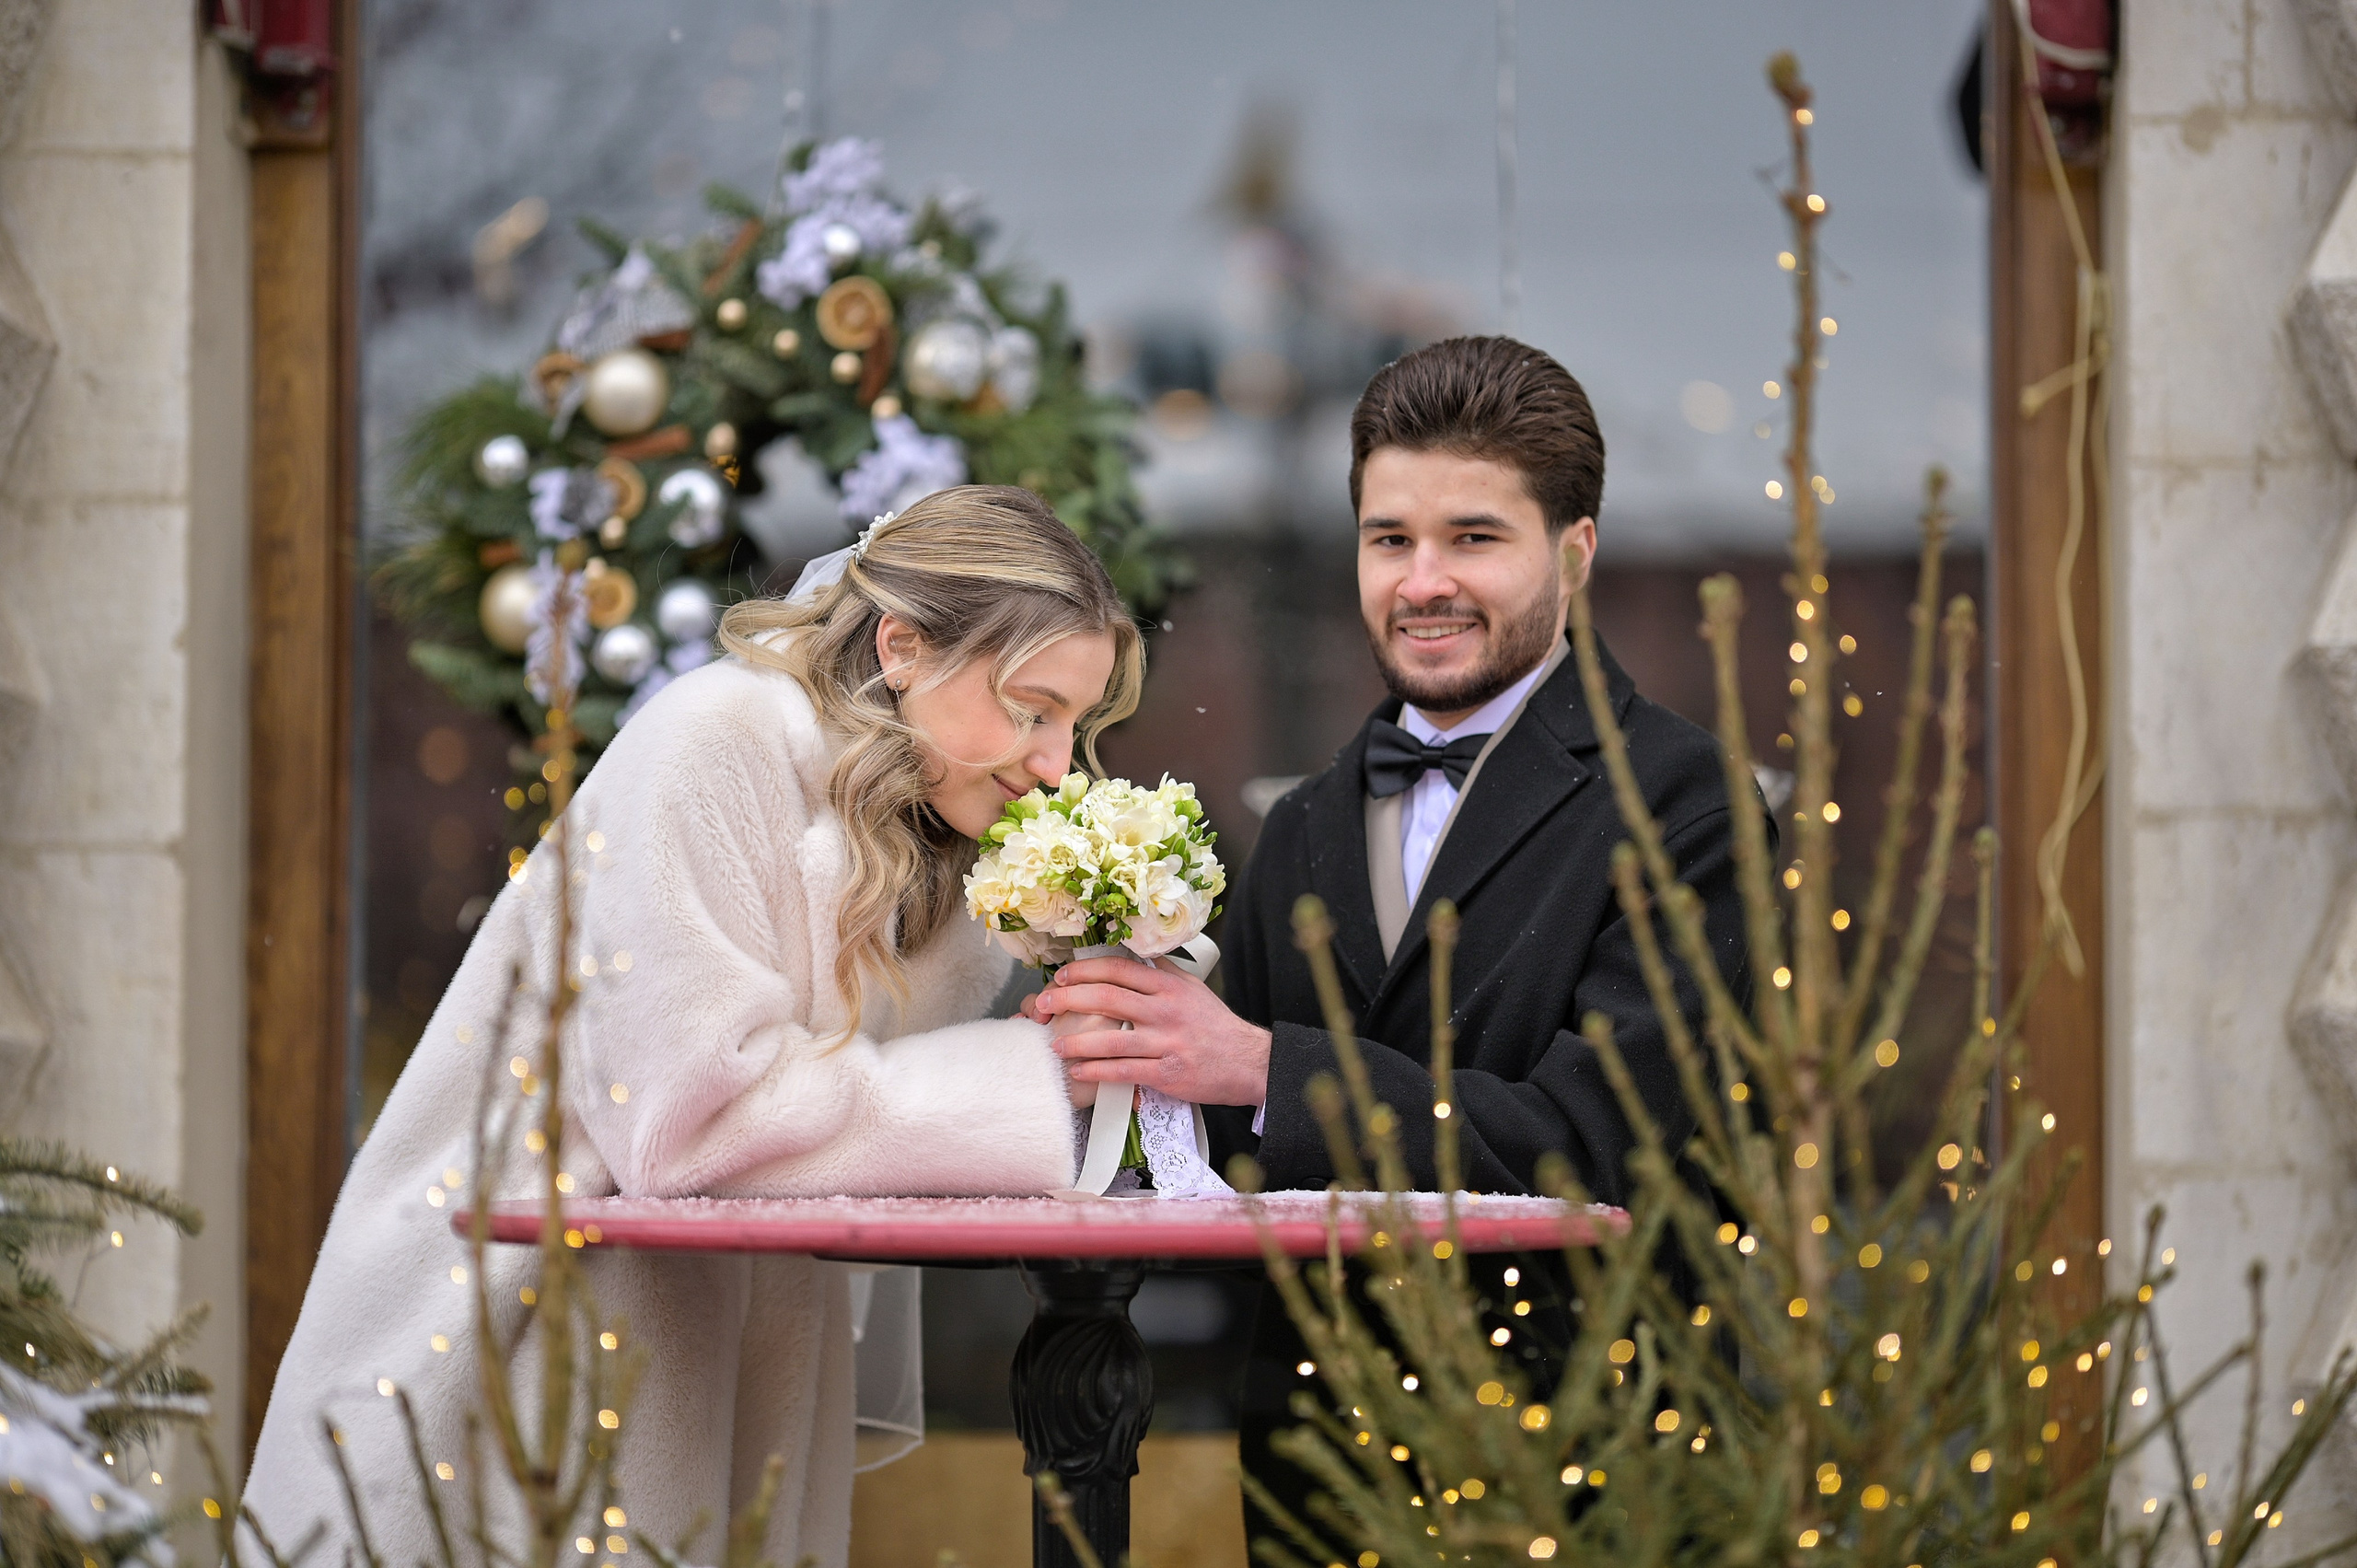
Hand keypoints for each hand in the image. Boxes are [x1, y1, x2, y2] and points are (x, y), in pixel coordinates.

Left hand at [1034, 957, 1271, 1105]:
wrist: (1247, 1062)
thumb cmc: (1216, 1025)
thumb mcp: (1192, 989)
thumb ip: (1163, 972)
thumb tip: (1135, 954)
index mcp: (1168, 987)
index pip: (1118, 970)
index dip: (1084, 971)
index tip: (1062, 976)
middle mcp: (1165, 1012)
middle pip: (1107, 999)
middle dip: (1067, 1000)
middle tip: (1043, 1004)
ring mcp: (1166, 1044)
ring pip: (1111, 1039)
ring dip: (1076, 1041)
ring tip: (1054, 1044)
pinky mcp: (1167, 1074)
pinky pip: (1123, 1071)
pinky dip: (1096, 1071)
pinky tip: (1078, 1071)